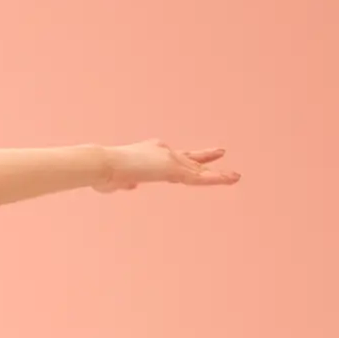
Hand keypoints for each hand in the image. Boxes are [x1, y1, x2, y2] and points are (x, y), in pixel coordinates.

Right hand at [96, 141, 239, 192]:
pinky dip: (216, 179)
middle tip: (220, 152)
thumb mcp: (115, 181)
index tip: (190, 163)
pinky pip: (200, 177)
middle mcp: (163, 152)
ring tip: (235, 177)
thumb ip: (124, 183)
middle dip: (205, 158)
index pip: (170, 160)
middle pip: (189, 158)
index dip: (182, 162)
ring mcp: (169, 159)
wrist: (103, 165)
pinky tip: (231, 179)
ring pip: (197, 169)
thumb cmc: (103, 173)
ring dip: (217, 174)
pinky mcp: (173, 168)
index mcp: (149, 154)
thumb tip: (130, 186)